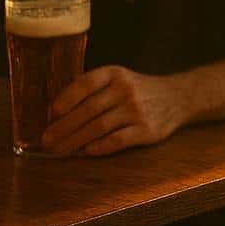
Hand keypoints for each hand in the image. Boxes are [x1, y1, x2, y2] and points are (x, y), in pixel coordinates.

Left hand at [42, 67, 188, 155]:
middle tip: (46, 140)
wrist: (178, 98)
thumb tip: (55, 113)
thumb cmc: (138, 91)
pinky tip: (87, 151)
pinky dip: (99, 147)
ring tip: (58, 150)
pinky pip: (117, 140)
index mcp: (116, 74)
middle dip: (63, 127)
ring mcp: (137, 110)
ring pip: (99, 127)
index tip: (50, 113)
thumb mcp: (119, 80)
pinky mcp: (147, 130)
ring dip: (74, 141)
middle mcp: (126, 90)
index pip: (86, 83)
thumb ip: (93, 90)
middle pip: (88, 109)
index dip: (66, 98)